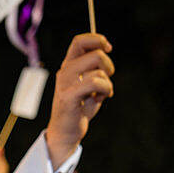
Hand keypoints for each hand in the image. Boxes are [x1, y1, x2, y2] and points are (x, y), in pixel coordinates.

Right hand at [45, 33, 113, 164]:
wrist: (66, 132)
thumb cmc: (79, 108)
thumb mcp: (88, 84)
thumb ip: (94, 68)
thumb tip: (105, 49)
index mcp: (68, 66)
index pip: (79, 41)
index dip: (97, 40)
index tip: (108, 48)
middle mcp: (64, 72)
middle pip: (96, 54)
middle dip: (109, 65)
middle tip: (107, 78)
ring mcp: (65, 84)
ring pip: (98, 71)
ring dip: (108, 83)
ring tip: (102, 93)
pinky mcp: (69, 96)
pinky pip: (95, 83)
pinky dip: (105, 90)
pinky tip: (99, 99)